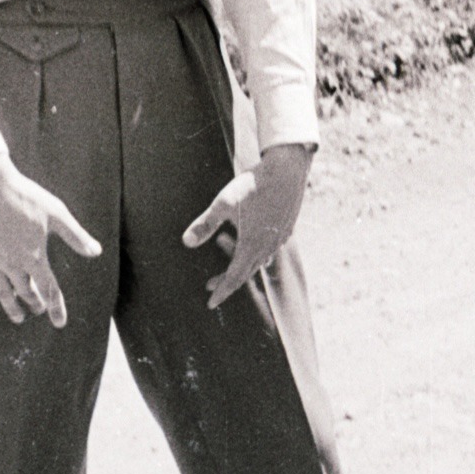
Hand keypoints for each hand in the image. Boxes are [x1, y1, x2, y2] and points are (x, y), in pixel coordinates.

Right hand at [0, 153, 101, 326]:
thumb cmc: (25, 196)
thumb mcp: (56, 213)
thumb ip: (75, 236)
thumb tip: (96, 252)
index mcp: (34, 256)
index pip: (49, 290)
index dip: (56, 308)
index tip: (59, 323)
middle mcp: (13, 264)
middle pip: (26, 293)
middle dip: (35, 304)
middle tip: (40, 309)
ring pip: (4, 293)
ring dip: (12, 308)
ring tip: (18, 318)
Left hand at [182, 143, 314, 309]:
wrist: (287, 170)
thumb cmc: (254, 186)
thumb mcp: (224, 204)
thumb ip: (205, 225)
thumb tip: (187, 242)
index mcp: (252, 246)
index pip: (234, 278)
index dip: (221, 292)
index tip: (210, 303)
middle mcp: (268, 247)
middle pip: (245, 272)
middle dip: (227, 281)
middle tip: (210, 286)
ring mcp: (280, 238)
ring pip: (259, 260)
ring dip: (241, 264)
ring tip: (228, 260)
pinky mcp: (286, 228)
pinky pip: (269, 248)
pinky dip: (256, 252)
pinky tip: (251, 244)